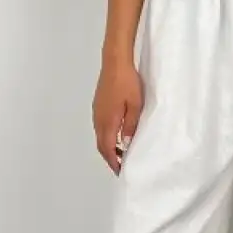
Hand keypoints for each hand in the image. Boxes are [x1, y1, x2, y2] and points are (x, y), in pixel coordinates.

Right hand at [93, 57, 143, 174]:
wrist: (115, 62)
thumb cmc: (128, 83)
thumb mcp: (135, 105)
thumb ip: (130, 125)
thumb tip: (126, 143)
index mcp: (108, 121)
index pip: (108, 148)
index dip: (114, 162)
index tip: (121, 171)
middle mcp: (99, 119)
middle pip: (101, 145)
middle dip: (110, 158)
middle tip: (121, 166)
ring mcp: (96, 111)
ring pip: (100, 136)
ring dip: (108, 147)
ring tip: (121, 153)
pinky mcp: (98, 105)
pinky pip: (100, 127)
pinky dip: (106, 136)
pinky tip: (116, 134)